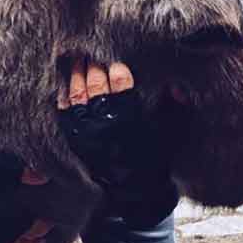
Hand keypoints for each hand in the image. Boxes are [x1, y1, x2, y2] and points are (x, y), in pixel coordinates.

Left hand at [57, 58, 179, 227]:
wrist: (136, 191)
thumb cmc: (155, 158)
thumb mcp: (170, 131)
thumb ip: (173, 106)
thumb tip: (177, 88)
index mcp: (131, 117)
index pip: (121, 83)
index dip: (117, 69)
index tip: (116, 61)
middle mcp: (107, 122)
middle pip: (96, 84)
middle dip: (94, 65)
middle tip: (92, 51)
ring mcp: (88, 131)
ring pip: (78, 94)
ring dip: (77, 74)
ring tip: (78, 59)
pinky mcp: (76, 139)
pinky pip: (65, 113)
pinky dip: (64, 96)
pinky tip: (66, 85)